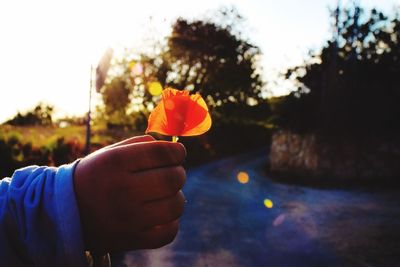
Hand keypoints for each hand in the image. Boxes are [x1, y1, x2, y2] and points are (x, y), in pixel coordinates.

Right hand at [73, 135, 185, 252]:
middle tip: (172, 173)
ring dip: (176, 197)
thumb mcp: (110, 153)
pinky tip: (160, 215)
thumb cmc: (96, 176)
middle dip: (179, 173)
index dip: (177, 151)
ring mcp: (127, 218)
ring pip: (175, 205)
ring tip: (165, 195)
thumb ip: (142, 145)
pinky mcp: (131, 240)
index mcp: (115, 162)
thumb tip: (176, 151)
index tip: (177, 153)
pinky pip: (169, 232)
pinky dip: (171, 222)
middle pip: (173, 179)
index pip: (162, 153)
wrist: (65, 212)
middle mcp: (122, 189)